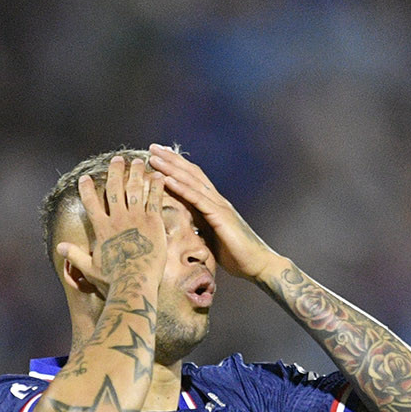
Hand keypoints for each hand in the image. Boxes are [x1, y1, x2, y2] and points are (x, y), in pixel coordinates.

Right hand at [59, 155, 165, 297]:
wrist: (134, 284)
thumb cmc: (112, 280)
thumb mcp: (89, 268)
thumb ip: (75, 255)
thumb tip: (60, 248)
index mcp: (102, 228)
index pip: (91, 202)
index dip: (87, 188)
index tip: (85, 178)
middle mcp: (118, 218)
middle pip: (115, 188)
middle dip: (115, 172)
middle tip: (117, 160)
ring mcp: (136, 219)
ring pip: (135, 189)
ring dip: (136, 173)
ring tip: (138, 162)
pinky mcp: (154, 223)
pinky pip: (155, 199)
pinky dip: (156, 186)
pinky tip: (158, 176)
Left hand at [147, 144, 280, 281]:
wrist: (258, 264)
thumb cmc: (236, 255)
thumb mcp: (211, 238)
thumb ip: (199, 227)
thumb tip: (184, 226)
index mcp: (214, 204)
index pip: (193, 179)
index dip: (176, 166)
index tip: (160, 156)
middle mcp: (217, 200)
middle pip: (191, 173)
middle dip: (171, 159)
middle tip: (152, 147)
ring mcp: (219, 206)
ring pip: (191, 181)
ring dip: (171, 168)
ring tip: (154, 157)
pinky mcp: (220, 216)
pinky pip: (197, 199)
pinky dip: (181, 188)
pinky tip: (167, 179)